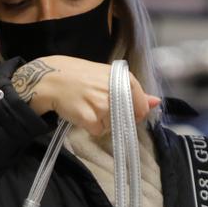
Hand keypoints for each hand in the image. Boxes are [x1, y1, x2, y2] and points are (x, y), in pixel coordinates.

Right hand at [11, 55, 160, 135]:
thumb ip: (133, 91)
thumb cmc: (79, 75)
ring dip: (102, 121)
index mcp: (122, 78)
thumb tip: (157, 103)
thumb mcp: (107, 76)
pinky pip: (98, 131)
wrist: (51, 79)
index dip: (134, 110)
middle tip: (98, 104)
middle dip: (116, 116)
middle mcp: (115, 91)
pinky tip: (81, 113)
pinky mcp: (90, 118)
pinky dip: (91, 126)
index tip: (123, 109)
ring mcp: (102, 105)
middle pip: (127, 117)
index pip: (141, 103)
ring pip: (112, 125)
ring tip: (87, 105)